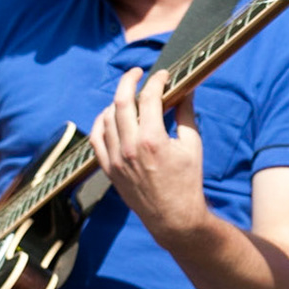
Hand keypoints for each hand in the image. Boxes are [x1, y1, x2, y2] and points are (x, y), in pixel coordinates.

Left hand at [88, 68, 210, 240]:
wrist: (173, 216)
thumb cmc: (187, 181)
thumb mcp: (192, 145)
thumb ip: (186, 115)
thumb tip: (186, 91)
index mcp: (153, 139)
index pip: (149, 97)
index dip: (156, 80)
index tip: (163, 74)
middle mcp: (130, 147)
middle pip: (121, 101)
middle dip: (129, 81)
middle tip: (138, 72)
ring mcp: (115, 158)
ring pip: (106, 117)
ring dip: (116, 101)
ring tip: (129, 96)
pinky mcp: (109, 168)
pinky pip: (96, 138)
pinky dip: (101, 122)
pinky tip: (110, 115)